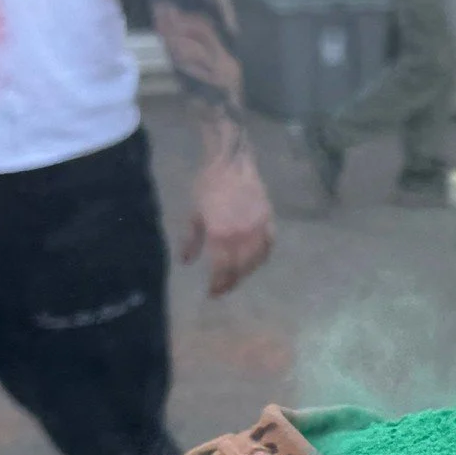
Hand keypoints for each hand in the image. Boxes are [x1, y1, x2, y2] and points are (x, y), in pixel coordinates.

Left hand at [181, 147, 274, 296]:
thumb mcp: (194, 213)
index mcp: (220, 235)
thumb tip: (186, 262)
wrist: (231, 162)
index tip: (212, 292)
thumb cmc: (208, 185)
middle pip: (239, 269)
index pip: (222, 270)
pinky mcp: (269, 221)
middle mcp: (241, 236)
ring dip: (245, 273)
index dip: (218, 284)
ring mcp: (258, 230)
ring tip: (236, 277)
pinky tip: (253, 262)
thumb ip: (191, 240)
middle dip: (230, 282)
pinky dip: (260, 259)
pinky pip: (267, 248)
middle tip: (223, 288)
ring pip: (255, 262)